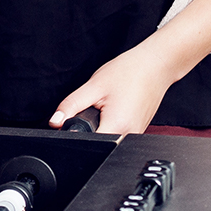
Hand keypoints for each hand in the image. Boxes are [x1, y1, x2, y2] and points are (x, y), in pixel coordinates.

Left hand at [49, 43, 179, 134]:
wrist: (155, 66)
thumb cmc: (129, 72)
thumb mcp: (93, 86)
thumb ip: (71, 105)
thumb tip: (55, 121)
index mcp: (118, 126)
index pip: (90, 144)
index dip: (77, 136)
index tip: (74, 122)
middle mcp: (129, 134)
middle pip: (100, 143)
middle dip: (89, 129)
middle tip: (96, 106)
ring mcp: (135, 134)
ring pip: (108, 138)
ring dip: (101, 125)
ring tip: (108, 104)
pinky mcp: (138, 130)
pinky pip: (118, 133)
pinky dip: (110, 123)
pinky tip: (115, 107)